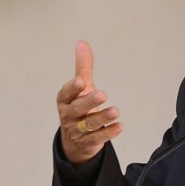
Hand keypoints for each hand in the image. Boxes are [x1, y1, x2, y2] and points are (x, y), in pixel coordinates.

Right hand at [56, 40, 122, 165]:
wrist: (75, 140)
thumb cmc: (78, 107)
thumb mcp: (80, 88)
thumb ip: (83, 67)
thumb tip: (82, 43)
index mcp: (65, 100)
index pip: (66, 94)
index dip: (72, 88)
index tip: (81, 81)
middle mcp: (69, 115)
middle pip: (78, 109)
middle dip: (89, 102)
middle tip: (102, 94)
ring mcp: (77, 130)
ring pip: (89, 124)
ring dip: (102, 118)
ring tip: (115, 111)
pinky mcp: (87, 142)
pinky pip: (97, 138)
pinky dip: (108, 132)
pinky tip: (119, 126)